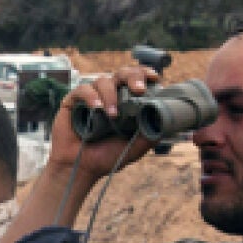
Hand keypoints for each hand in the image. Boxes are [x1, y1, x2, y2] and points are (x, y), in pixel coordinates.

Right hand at [46, 66, 160, 179]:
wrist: (81, 168)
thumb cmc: (107, 158)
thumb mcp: (135, 148)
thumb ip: (150, 135)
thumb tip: (168, 123)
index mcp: (125, 103)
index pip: (136, 80)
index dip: (145, 74)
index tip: (154, 78)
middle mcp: (109, 96)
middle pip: (122, 74)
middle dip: (132, 77)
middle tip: (138, 90)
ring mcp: (91, 97)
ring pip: (103, 81)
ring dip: (111, 96)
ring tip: (112, 115)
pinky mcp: (73, 101)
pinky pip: (83, 90)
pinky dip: (91, 97)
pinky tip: (97, 108)